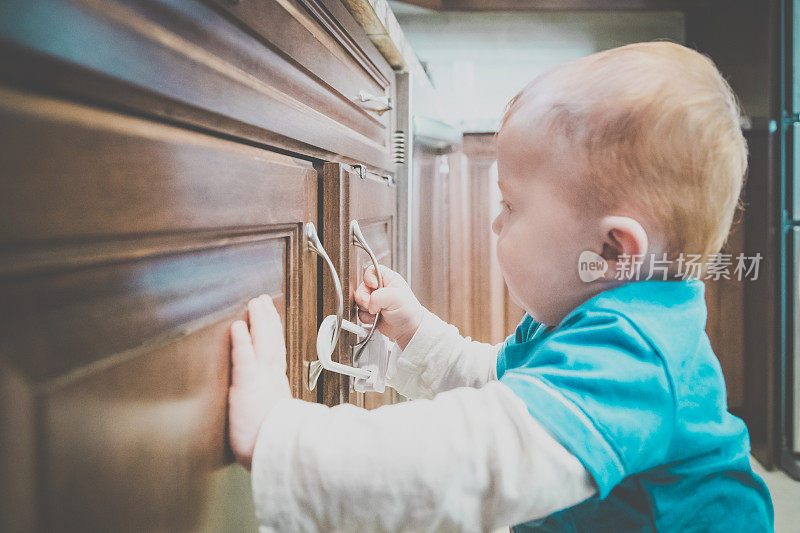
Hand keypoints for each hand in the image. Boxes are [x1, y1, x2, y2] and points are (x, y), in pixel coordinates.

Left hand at [228, 295, 291, 469]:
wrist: (278, 453)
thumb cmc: (273, 443)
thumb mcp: (277, 421)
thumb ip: (274, 409)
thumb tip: (277, 410)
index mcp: (276, 385)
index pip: (275, 352)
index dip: (273, 333)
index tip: (271, 317)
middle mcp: (271, 378)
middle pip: (272, 341)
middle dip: (268, 319)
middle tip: (263, 301)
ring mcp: (260, 380)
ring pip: (262, 344)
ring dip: (258, 322)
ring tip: (254, 304)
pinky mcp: (247, 387)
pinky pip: (244, 359)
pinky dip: (242, 341)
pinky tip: (238, 326)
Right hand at [353, 265, 423, 349]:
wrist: (408, 329)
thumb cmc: (408, 311)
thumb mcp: (396, 298)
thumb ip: (378, 297)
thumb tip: (369, 303)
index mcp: (388, 279)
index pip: (371, 271)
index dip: (369, 278)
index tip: (374, 287)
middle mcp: (380, 288)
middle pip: (362, 287)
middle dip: (365, 298)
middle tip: (375, 305)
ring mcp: (374, 301)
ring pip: (359, 301)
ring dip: (366, 309)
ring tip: (378, 312)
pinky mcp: (371, 312)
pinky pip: (360, 313)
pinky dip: (366, 318)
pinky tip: (375, 319)